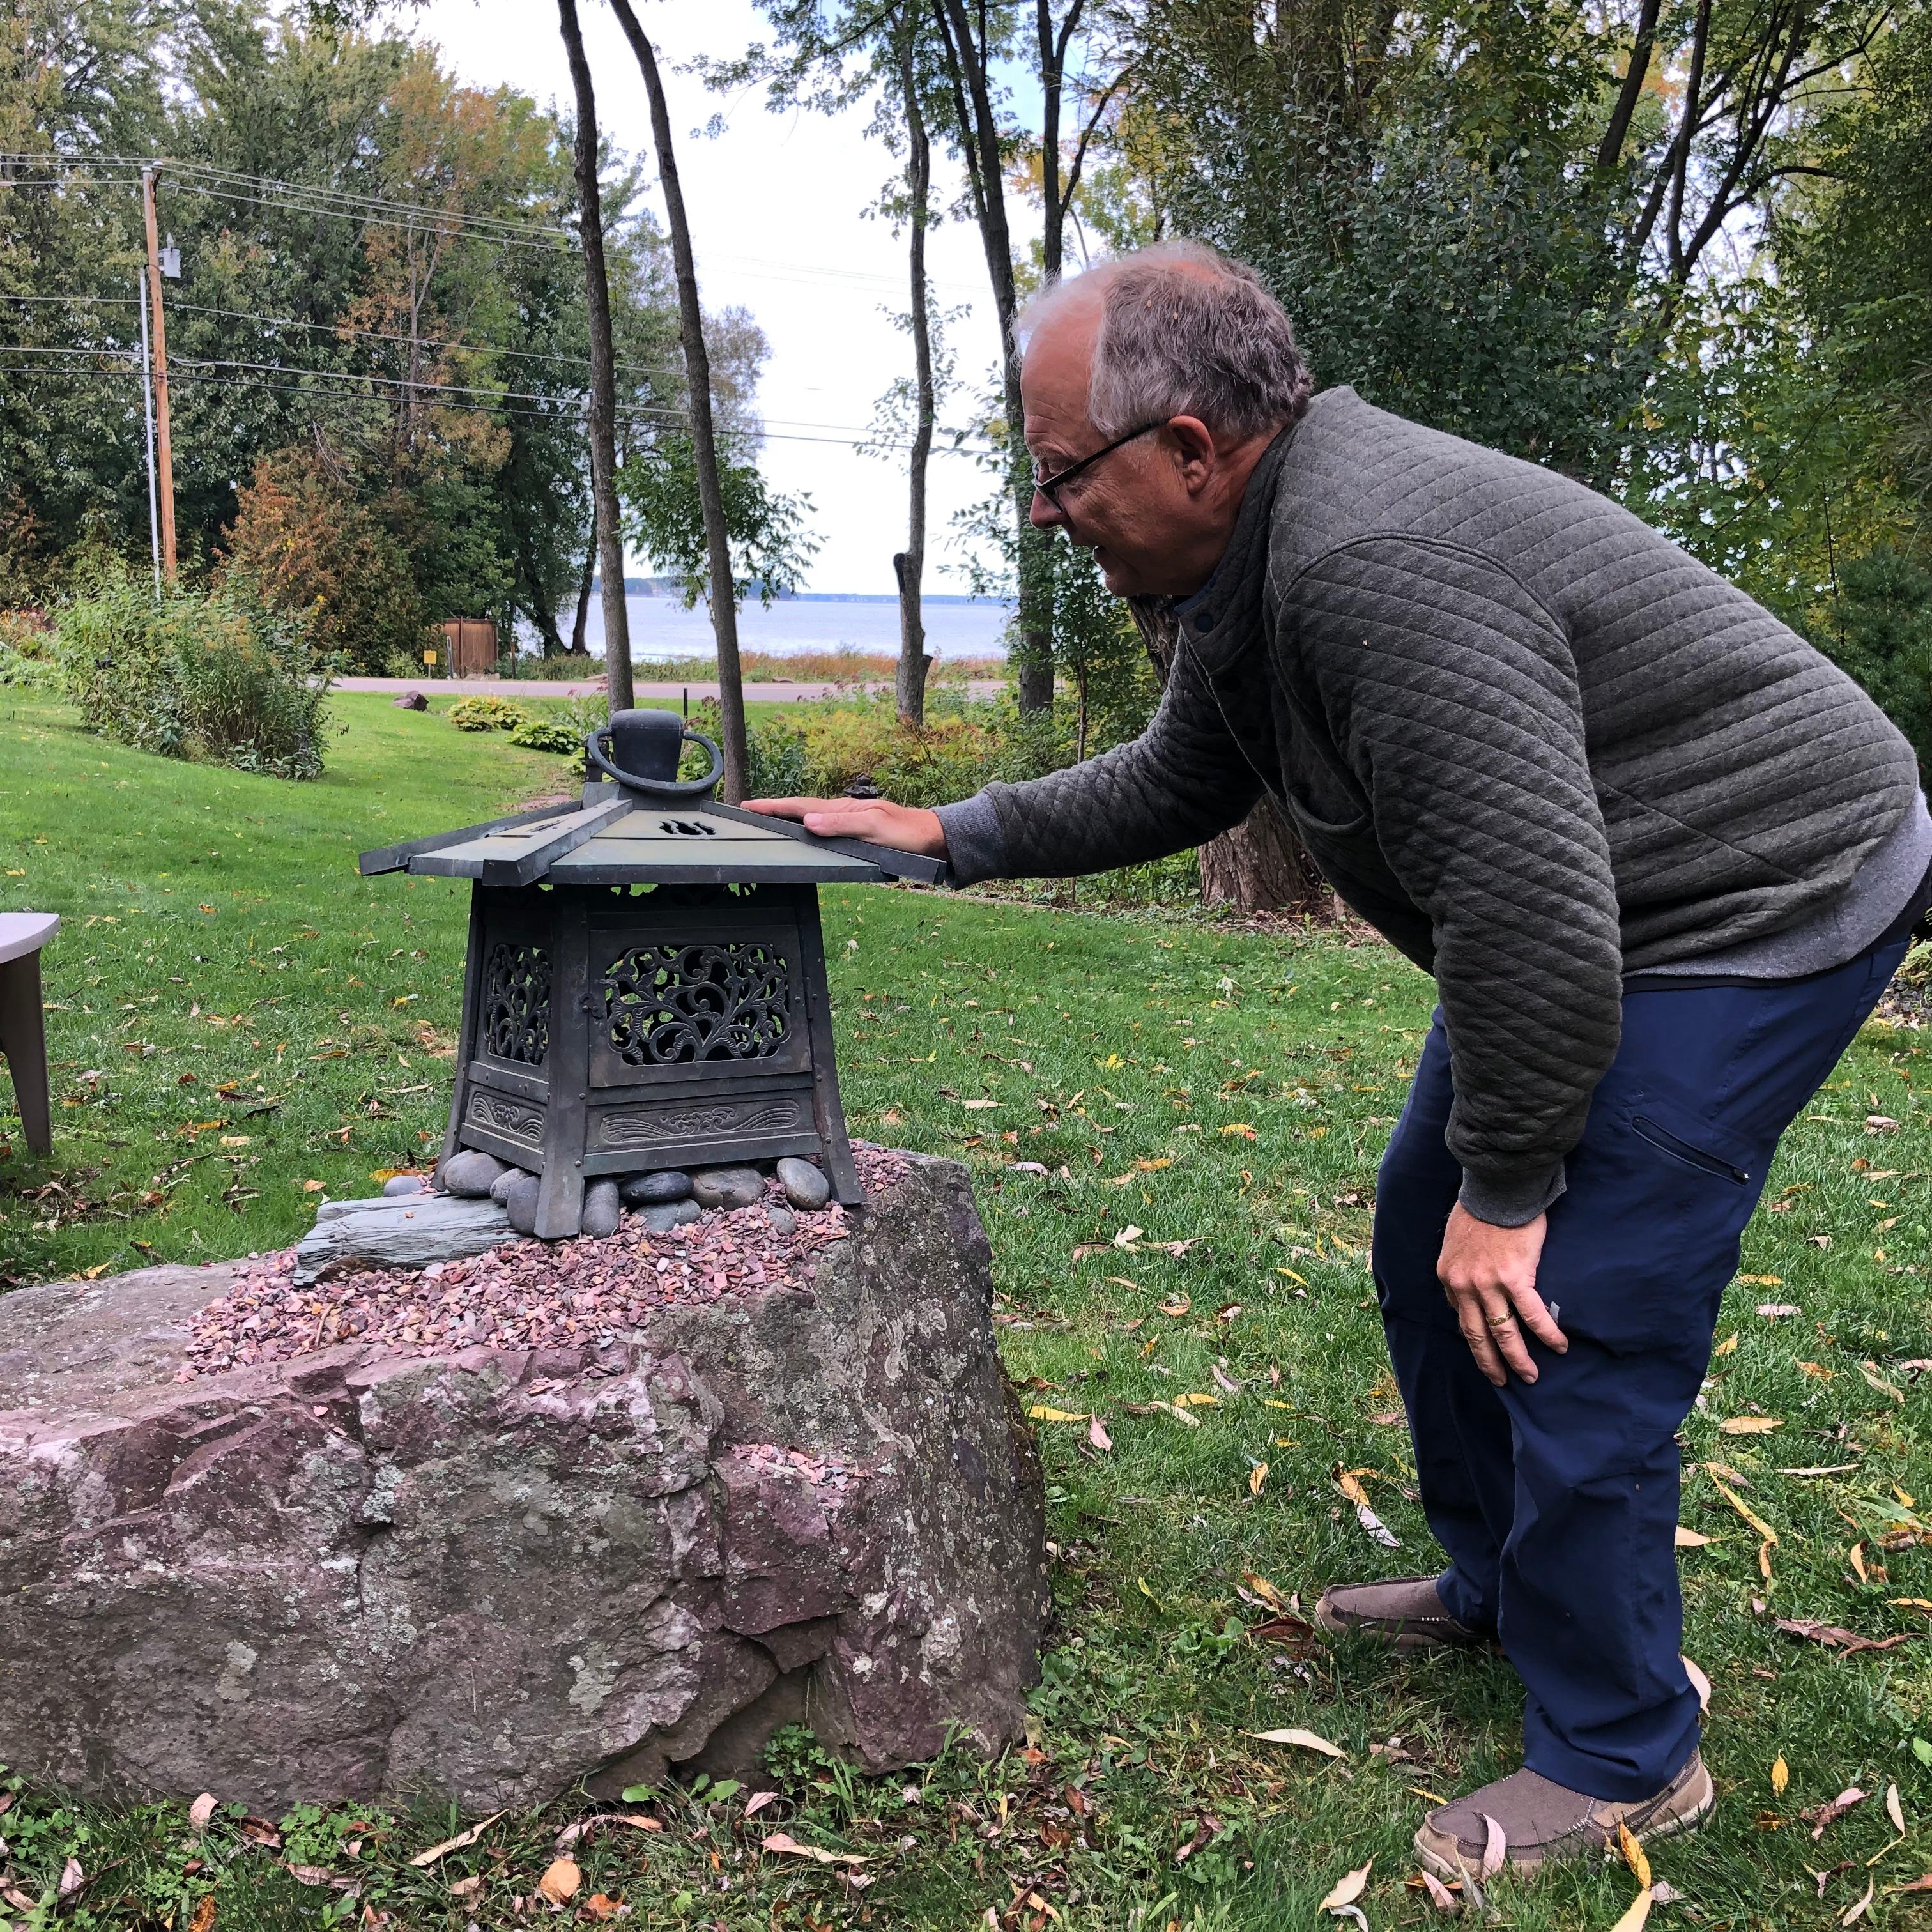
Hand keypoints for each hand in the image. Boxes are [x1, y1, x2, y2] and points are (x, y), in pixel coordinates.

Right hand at [743, 795, 948, 857]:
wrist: (933, 837)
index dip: (774, 806)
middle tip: (748, 810)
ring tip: (767, 818)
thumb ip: (843, 825)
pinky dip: (807, 825)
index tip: (749, 805)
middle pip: (802, 808)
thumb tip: (809, 820)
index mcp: (844, 809)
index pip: (801, 806)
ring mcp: (849, 820)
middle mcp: (843, 812)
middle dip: (774, 808)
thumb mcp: (875, 829)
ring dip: (788, 816)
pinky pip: (824, 826)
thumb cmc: (907, 834)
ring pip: (811, 816)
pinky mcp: (856, 830)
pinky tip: (804, 829)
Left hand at [1436, 1204, 1566, 1386]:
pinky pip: (1532, 1315)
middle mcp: (1464, 1285)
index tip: (1486, 1350)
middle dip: (1491, 1362)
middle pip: (1478, 1334)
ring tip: (1530, 1376)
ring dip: (1518, 1358)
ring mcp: (1488, 1284)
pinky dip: (1546, 1333)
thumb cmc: (1479, 1209)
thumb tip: (1473, 1289)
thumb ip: (1462, 1267)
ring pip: (1504, 1332)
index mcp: (1448, 1276)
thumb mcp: (1456, 1241)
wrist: (1497, 1188)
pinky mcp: (1515, 1277)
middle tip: (1501, 1381)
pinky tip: (1558, 1346)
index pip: (1461, 1317)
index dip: (1475, 1337)